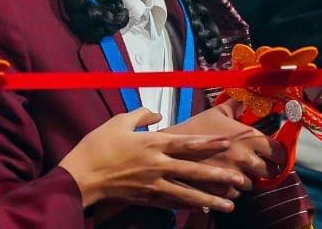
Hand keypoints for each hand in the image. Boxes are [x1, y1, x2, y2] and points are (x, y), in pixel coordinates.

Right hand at [58, 107, 244, 211]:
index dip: (209, 142)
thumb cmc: (98, 145)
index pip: (187, 143)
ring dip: (210, 199)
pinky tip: (204, 208)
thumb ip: (141, 114)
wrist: (81, 176)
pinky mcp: (146, 197)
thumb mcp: (119, 121)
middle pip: (193, 171)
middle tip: (240, 179)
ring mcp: (153, 184)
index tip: (229, 142)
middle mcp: (157, 165)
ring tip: (230, 205)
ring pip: (187, 193)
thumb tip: (156, 112)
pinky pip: (172, 202)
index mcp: (152, 143)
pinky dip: (189, 205)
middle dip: (218, 175)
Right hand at [163, 102, 285, 185]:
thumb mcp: (217, 112)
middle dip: (265, 167)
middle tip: (256, 162)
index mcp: (249, 138)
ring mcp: (234, 177)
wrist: (170, 149)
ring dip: (248, 179)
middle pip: (270, 172)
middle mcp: (246, 159)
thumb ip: (237, 106)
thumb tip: (248, 96)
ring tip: (238, 170)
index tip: (274, 153)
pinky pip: (237, 195)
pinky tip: (225, 179)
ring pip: (253, 184)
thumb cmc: (195, 127)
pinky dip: (234, 189)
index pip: (279, 153)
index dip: (278, 154)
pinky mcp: (222, 192)